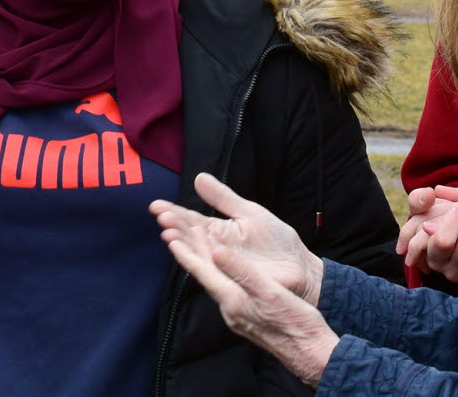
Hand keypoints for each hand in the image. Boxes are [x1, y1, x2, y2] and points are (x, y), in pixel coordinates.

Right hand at [151, 173, 323, 302]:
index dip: (173, 213)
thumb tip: (198, 177)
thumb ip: (223, 198)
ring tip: (168, 233)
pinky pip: (213, 270)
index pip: (190, 220)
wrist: (301, 269)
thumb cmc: (277, 243)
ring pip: (197, 254)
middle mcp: (215, 249)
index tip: (156, 206)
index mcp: (218, 231)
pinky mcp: (233, 280)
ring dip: (182, 244)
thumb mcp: (250, 213)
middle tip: (161, 217)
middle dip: (174, 227)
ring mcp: (222, 266)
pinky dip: (201, 261)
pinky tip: (190, 252)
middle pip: (189, 237)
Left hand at [152, 174, 337, 385]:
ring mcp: (237, 317)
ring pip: (214, 285)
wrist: (310, 352)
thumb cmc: (295, 321)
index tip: (172, 236)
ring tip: (194, 250)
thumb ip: (242, 271)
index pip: (202, 273)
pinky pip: (225, 293)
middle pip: (204, 278)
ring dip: (203, 266)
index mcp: (233, 300)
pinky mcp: (247, 321)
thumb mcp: (269, 292)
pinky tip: (223, 274)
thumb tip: (217, 252)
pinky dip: (218, 277)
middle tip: (175, 236)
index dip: (187, 253)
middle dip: (190, 257)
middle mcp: (230, 310)